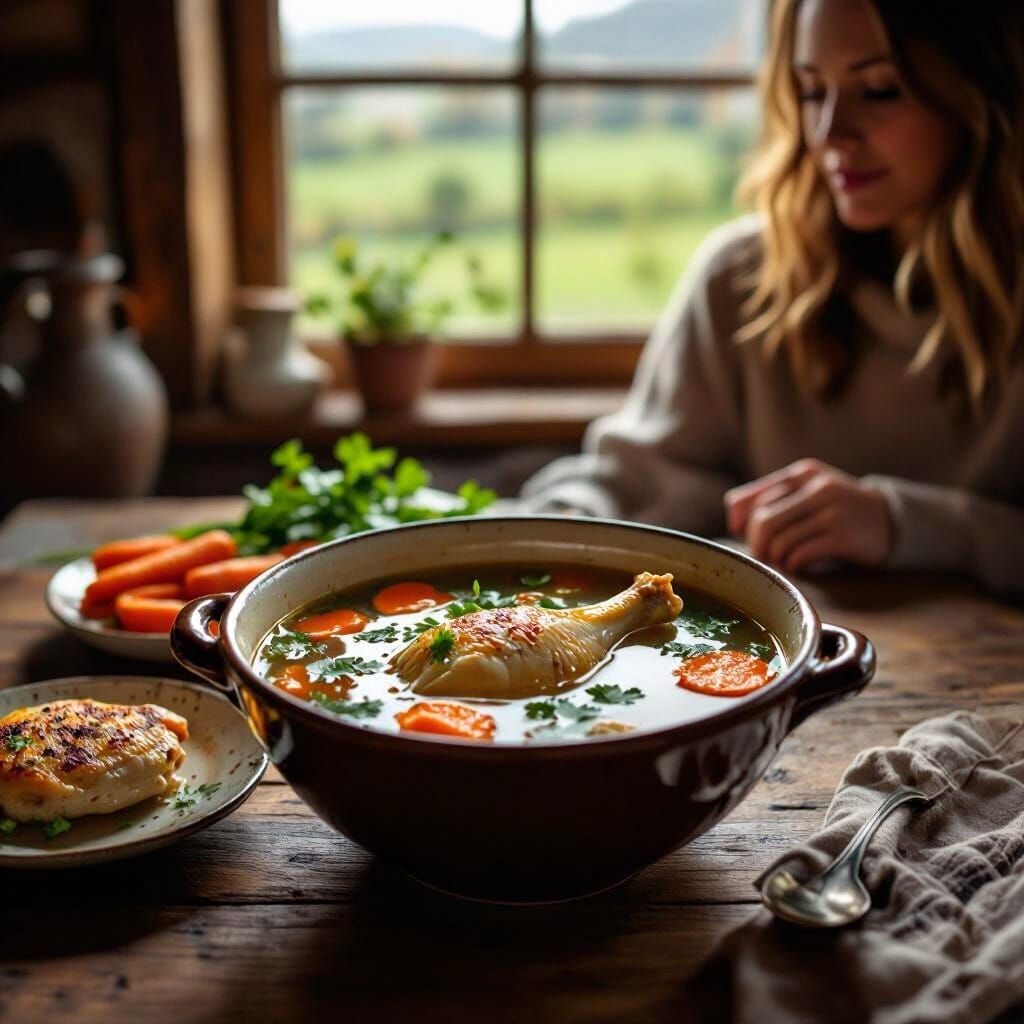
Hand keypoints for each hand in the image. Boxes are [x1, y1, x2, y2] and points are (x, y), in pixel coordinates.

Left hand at [724, 459, 892, 573]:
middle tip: (764, 557)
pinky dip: (794, 566)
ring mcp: (831, 511)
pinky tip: (802, 565)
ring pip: (779, 542)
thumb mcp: (809, 492)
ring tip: (786, 561)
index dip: (739, 522)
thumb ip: (775, 499)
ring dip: (776, 559)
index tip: (743, 535)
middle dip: (756, 546)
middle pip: (762, 521)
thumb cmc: (838, 509)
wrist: (891, 518)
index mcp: (802, 473)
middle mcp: (815, 487)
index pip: (751, 499)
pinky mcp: (842, 536)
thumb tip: (734, 520)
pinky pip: (799, 556)